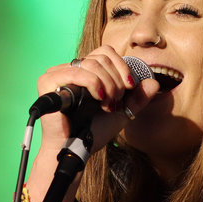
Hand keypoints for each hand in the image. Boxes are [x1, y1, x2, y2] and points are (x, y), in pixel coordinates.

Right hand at [35, 45, 159, 152]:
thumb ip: (137, 98)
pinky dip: (94, 83)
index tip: (129, 86)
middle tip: (115, 101)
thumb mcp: (121, 112)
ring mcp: (58, 74)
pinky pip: (77, 72)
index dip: (121, 66)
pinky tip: (99, 98)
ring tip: (107, 104)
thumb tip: (154, 82)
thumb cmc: (93, 132)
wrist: (77, 149)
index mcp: (85, 71)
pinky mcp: (48, 81)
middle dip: (116, 80)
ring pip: (92, 64)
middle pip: (101, 58)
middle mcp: (70, 69)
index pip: (105, 52)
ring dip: (107, 84)